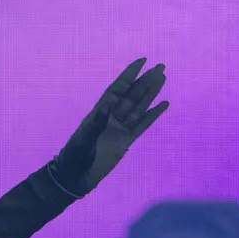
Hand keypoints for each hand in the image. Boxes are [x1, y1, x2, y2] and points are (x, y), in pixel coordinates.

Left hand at [51, 57, 168, 196]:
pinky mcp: (126, 141)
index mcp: (100, 112)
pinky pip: (142, 125)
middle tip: (161, 66)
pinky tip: (163, 104)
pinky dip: (153, 115)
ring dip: (151, 93)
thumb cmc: (75, 156)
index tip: (142, 61)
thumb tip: (111, 100)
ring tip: (163, 78)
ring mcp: (119, 128)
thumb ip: (98, 119)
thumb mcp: (85, 136)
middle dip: (145, 80)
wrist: (75, 176)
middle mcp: (111, 117)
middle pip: (132, 95)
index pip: (117, 88)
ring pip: (139, 107)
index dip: (129, 74)